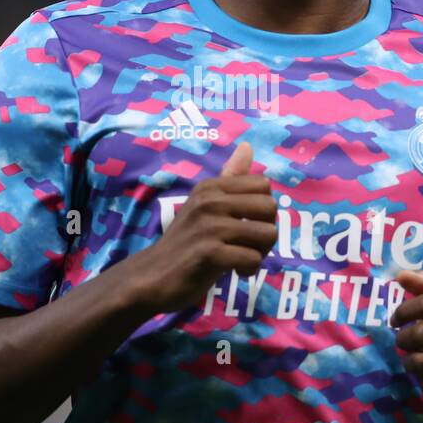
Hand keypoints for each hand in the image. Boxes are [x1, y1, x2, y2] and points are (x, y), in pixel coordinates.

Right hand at [130, 141, 277, 315]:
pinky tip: (234, 272)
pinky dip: (249, 270)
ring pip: (267, 234)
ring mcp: (208, 226)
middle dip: (265, 232)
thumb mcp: (205, 204)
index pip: (263, 185)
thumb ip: (229, 178)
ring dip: (259, 253)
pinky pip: (252, 258)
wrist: (152, 276)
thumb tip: (247, 146)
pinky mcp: (208, 253)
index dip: (262, 210)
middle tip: (246, 246)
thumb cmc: (185, 242)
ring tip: (240, 259)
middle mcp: (209, 201)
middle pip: (270, 207)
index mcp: (210, 187)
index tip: (244, 226)